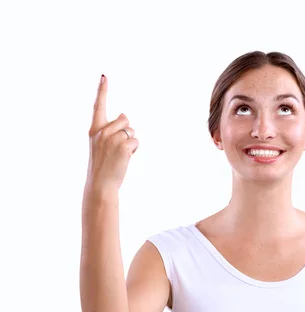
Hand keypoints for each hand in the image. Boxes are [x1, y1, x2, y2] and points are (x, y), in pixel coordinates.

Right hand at [85, 75, 138, 190]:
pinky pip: (137, 141)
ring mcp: (112, 138)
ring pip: (132, 130)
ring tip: (119, 155)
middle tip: (116, 149)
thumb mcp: (101, 144)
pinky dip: (134, 150)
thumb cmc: (103, 165)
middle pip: (125, 119)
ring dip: (131, 142)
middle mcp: (102, 131)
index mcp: (94, 130)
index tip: (104, 76)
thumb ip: (110, 129)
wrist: (100, 184)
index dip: (102, 90)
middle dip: (126, 132)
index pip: (98, 106)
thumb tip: (124, 114)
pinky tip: (125, 159)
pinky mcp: (123, 146)